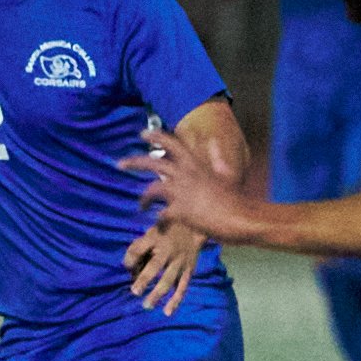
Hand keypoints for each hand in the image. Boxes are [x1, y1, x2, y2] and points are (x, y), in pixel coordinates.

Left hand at [120, 129, 260, 244]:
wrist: (240, 217)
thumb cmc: (234, 197)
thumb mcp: (226, 172)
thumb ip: (216, 157)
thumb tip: (214, 141)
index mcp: (195, 164)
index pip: (171, 143)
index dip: (155, 136)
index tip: (142, 134)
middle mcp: (185, 174)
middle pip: (152, 162)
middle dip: (134, 162)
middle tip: (119, 164)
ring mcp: (181, 192)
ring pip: (151, 189)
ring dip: (143, 199)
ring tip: (140, 206)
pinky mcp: (180, 212)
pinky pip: (161, 215)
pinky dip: (158, 221)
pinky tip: (159, 226)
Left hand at [123, 218, 204, 315]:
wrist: (194, 227)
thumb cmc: (164, 233)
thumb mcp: (149, 233)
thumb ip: (138, 249)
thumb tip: (129, 269)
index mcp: (156, 240)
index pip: (139, 249)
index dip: (132, 260)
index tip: (127, 267)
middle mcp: (168, 252)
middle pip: (155, 267)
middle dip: (145, 280)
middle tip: (135, 292)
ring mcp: (180, 263)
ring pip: (168, 280)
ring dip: (157, 294)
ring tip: (147, 306)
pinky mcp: (189, 271)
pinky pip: (182, 287)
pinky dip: (175, 300)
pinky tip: (167, 312)